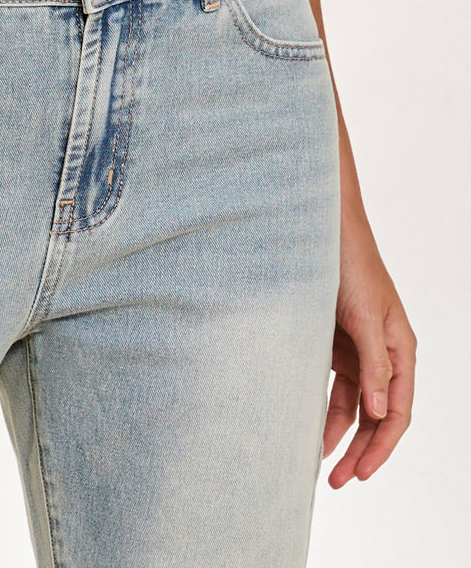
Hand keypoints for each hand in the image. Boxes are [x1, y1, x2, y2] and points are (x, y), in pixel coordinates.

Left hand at [325, 209, 415, 487]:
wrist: (319, 229)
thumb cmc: (349, 264)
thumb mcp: (365, 315)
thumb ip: (373, 363)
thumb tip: (379, 411)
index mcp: (400, 349)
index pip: (397, 411)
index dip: (382, 446)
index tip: (361, 473)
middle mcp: (382, 354)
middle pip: (377, 416)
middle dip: (360, 451)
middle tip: (338, 482)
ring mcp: (357, 350)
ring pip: (354, 406)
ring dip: (339, 435)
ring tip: (321, 466)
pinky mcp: (332, 343)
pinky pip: (332, 387)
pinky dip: (324, 410)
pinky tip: (310, 428)